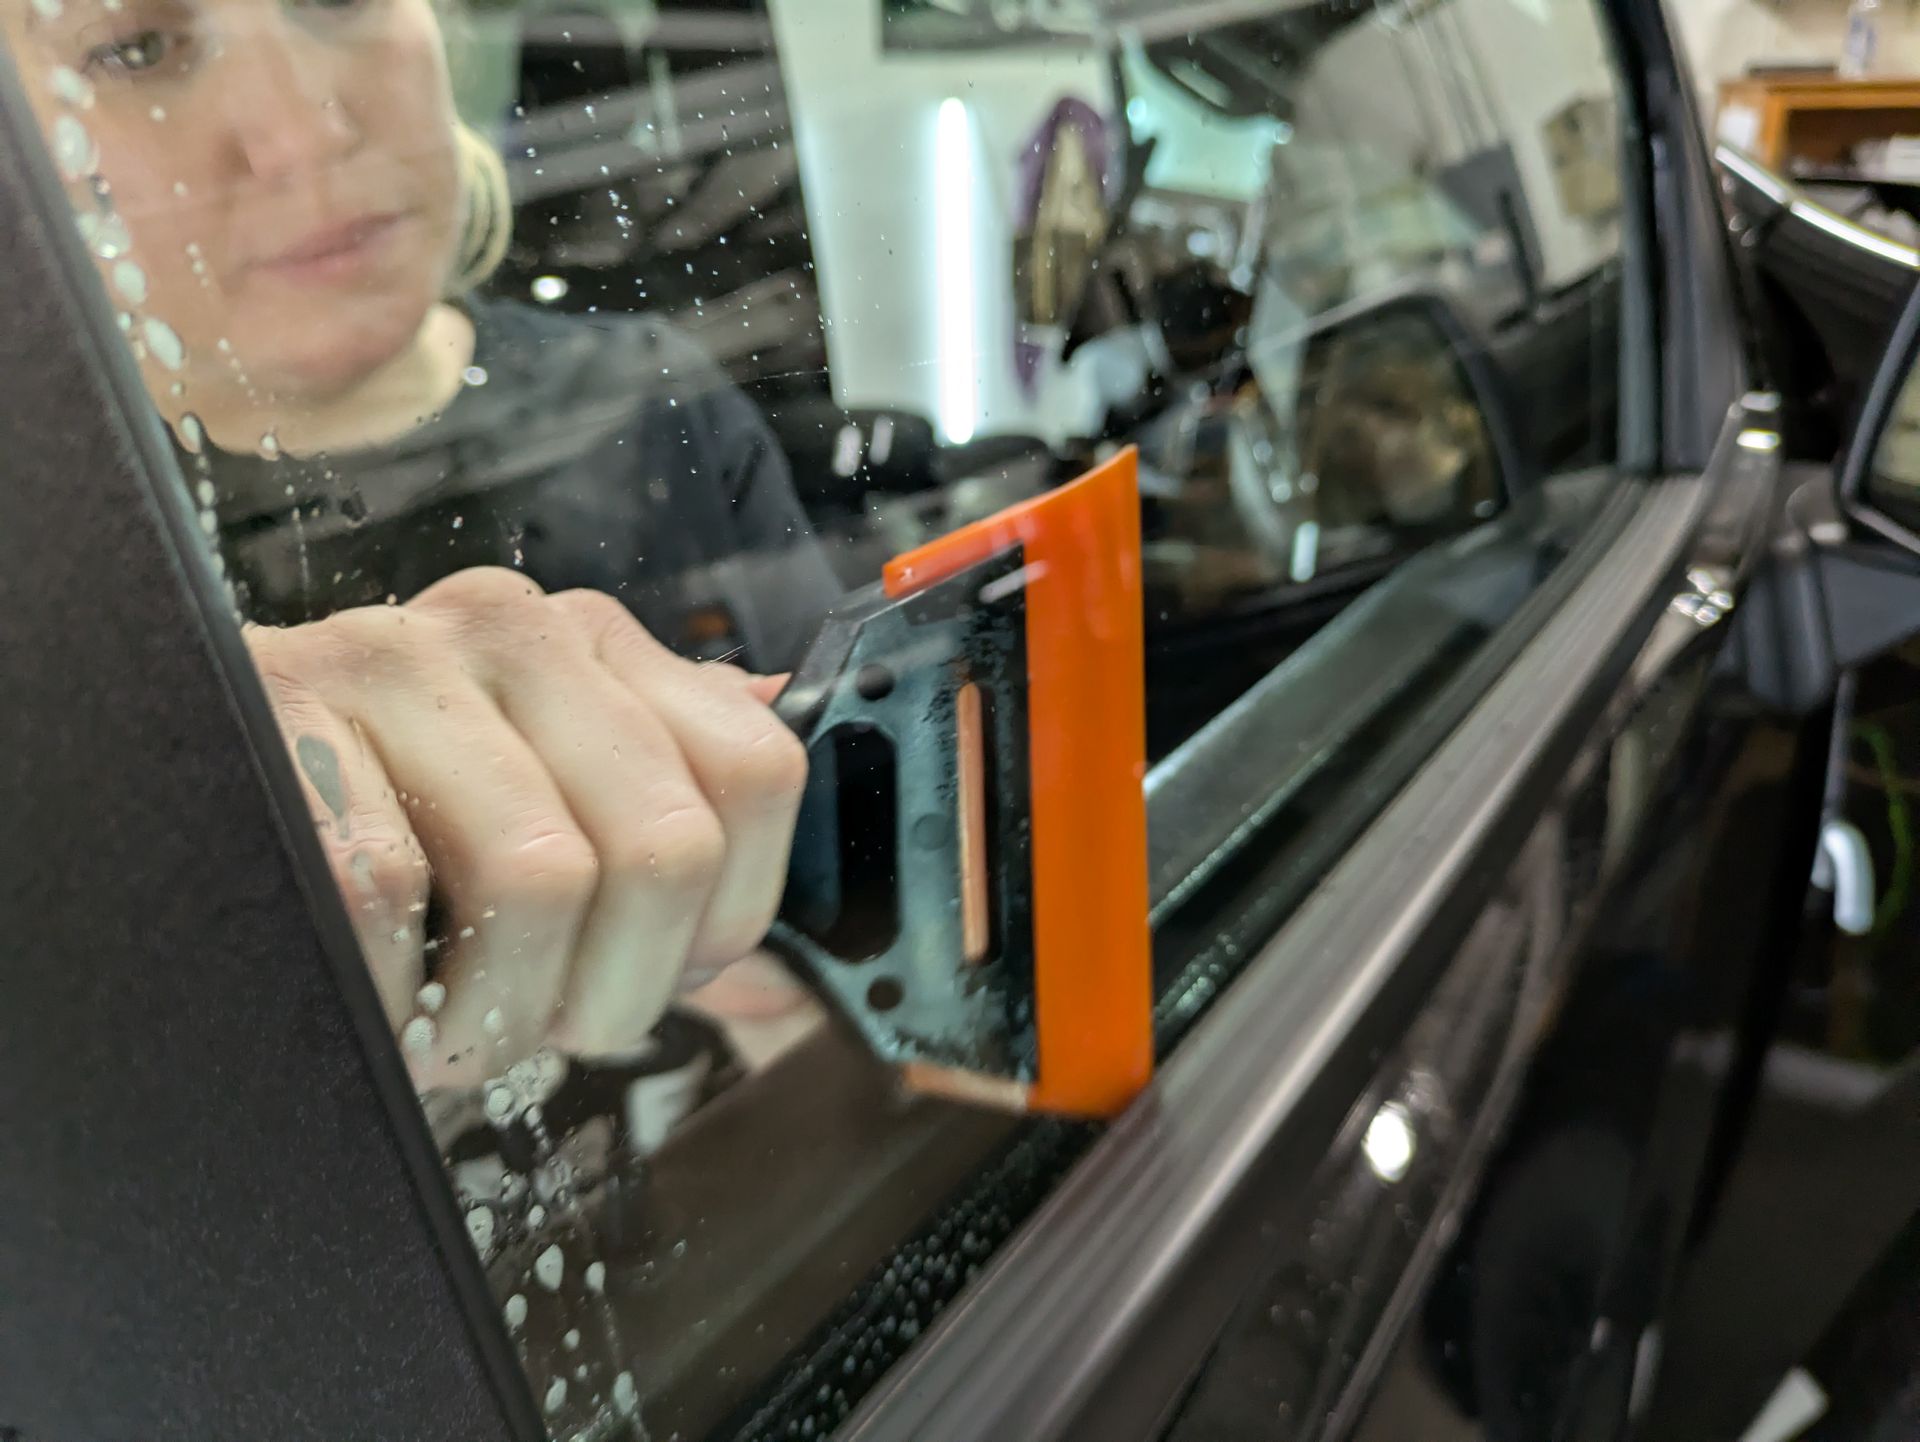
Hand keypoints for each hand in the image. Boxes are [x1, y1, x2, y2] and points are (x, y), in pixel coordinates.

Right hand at [245, 567, 808, 1089]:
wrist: (188, 817)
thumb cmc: (388, 849)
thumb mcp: (551, 837)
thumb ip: (672, 888)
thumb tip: (793, 989)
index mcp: (601, 649)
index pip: (755, 773)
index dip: (725, 916)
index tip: (652, 970)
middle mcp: (512, 629)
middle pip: (662, 844)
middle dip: (610, 990)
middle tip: (534, 1024)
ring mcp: (392, 657)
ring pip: (538, 877)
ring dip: (493, 1010)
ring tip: (438, 1018)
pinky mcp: (280, 712)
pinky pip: (384, 894)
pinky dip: (384, 987)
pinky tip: (364, 987)